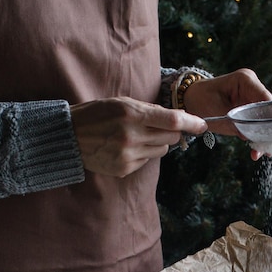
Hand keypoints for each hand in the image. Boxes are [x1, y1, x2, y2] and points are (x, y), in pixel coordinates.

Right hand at [70, 97, 206, 175]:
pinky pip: (147, 161)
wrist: (69, 136)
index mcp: (132, 115)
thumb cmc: (98, 114)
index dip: (191, 123)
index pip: (172, 120)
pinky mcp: (124, 169)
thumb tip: (179, 118)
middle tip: (155, 126)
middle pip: (171, 137)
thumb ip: (150, 110)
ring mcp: (128, 156)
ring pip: (161, 151)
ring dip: (156, 143)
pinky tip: (124, 148)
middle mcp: (132, 137)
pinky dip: (142, 154)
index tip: (203, 125)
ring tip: (135, 137)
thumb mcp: (122, 103)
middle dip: (170, 131)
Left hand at [182, 68, 271, 159]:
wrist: (191, 101)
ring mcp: (253, 98)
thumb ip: (237, 123)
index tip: (268, 136)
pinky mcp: (251, 109)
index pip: (266, 100)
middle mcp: (254, 87)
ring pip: (267, 119)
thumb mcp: (217, 113)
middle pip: (270, 110)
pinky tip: (257, 151)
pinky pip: (260, 123)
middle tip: (265, 149)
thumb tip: (253, 136)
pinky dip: (258, 137)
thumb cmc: (201, 101)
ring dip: (263, 137)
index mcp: (245, 80)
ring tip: (259, 153)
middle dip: (268, 131)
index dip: (270, 118)